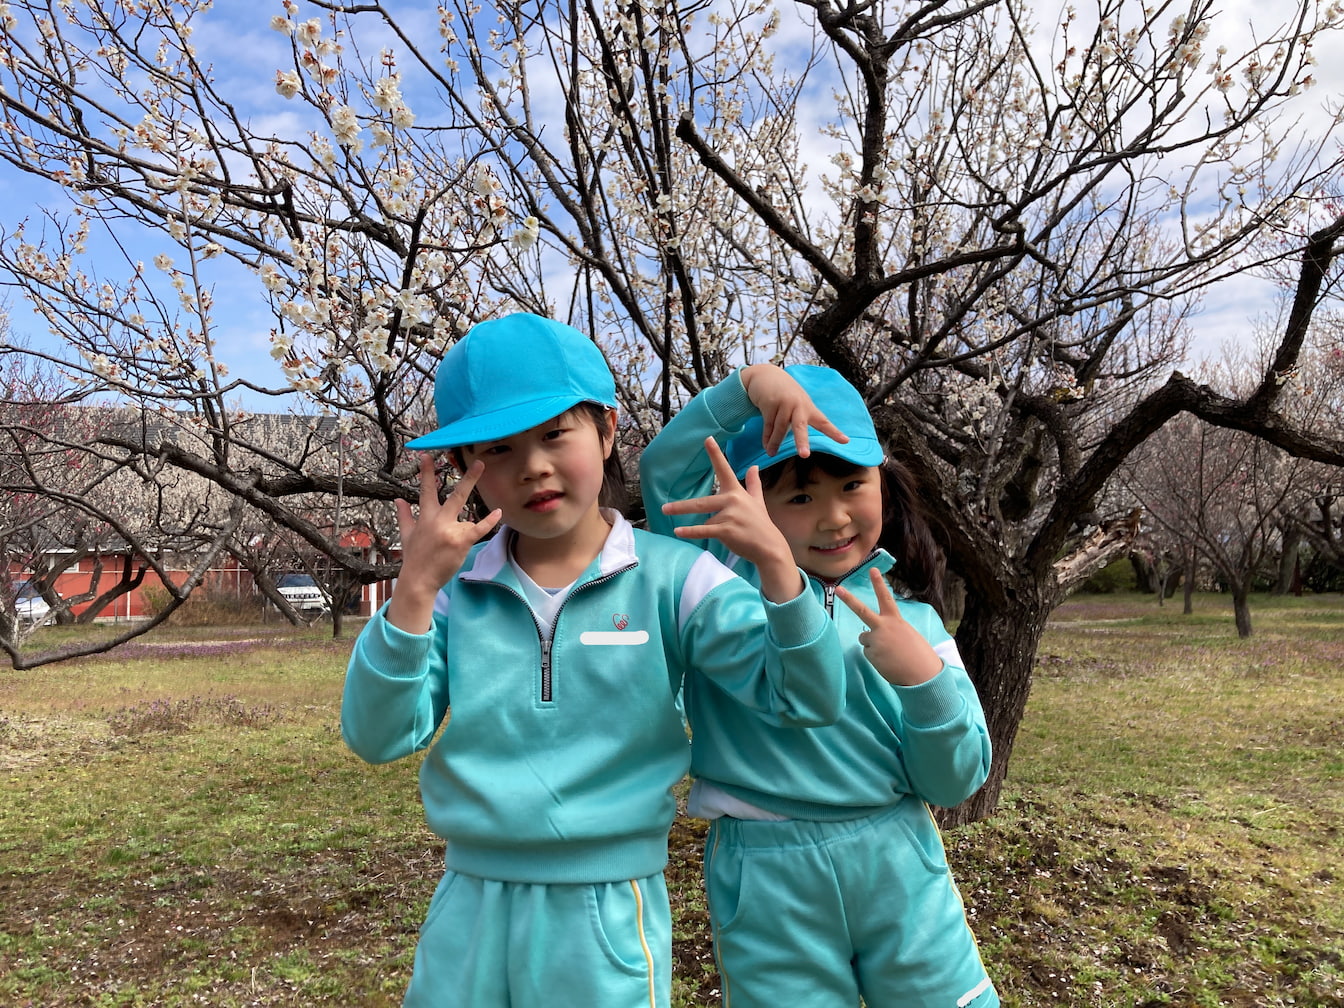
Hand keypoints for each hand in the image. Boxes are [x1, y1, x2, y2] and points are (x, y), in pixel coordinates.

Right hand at [387, 455, 501, 631]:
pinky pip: (478, 528)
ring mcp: (450, 530)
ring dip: (462, 532)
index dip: (427, 472)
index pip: (426, 490)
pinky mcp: (461, 541)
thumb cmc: (414, 557)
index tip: (427, 455)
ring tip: (447, 550)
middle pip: (456, 495)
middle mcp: (438, 520)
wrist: (418, 580)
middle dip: (468, 478)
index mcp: (425, 516)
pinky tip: (498, 512)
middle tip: (479, 462)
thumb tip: (398, 499)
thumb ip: (405, 514)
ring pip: (467, 519)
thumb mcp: (406, 534)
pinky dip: (489, 521)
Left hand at [660, 437, 801, 601]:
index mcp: (737, 492)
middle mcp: (733, 501)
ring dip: (689, 522)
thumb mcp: (758, 500)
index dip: (716, 454)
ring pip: (705, 518)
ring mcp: (730, 516)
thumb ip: (753, 483)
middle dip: (682, 505)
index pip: (724, 469)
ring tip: (669, 519)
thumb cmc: (760, 523)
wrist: (769, 546)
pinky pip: (705, 530)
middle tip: (664, 507)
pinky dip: (691, 532)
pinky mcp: (727, 530)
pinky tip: (678, 532)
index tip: (707, 439)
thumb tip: (754, 466)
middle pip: (703, 502)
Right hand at [740, 364, 848, 457]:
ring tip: (772, 453)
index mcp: (808, 407)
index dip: (834, 432)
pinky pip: (769, 425)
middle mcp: (798, 405)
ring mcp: (784, 403)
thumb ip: (796, 421)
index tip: (846, 441)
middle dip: (802, 441)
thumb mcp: (794, 405)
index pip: (823, 422)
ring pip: (780, 429)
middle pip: (800, 426)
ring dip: (775, 443)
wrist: (765, 375)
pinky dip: (767, 437)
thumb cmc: (783, 393)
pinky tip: (767, 446)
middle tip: (804, 455)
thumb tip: (794, 442)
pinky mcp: (770, 403)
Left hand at [835, 567, 941, 685]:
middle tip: (838, 589)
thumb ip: (891, 630)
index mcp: (895, 620)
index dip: (879, 583)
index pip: (885, 598)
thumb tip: (878, 635)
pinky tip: (887, 662)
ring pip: (864, 638)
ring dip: (872, 644)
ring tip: (889, 653)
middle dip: (849, 599)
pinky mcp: (870, 653)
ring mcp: (875, 640)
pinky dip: (875, 658)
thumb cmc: (918, 654)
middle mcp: (883, 627)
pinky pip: (868, 653)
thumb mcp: (907, 635)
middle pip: (862, 610)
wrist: (921, 673)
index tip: (872, 570)